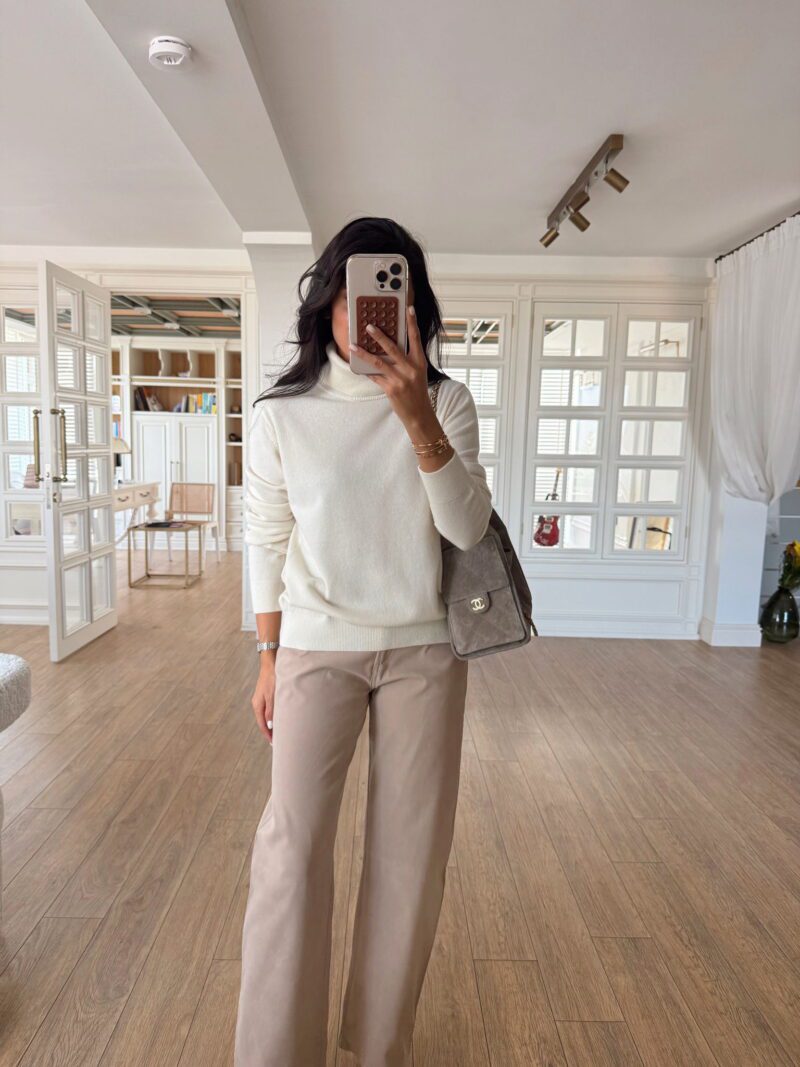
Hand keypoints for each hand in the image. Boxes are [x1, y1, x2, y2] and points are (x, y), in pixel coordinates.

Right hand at [251, 659, 275, 744]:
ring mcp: (262, 699)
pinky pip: (269, 709)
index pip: (262, 724)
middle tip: (278, 740)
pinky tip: (280, 717)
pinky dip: (273, 716)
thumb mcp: (272, 695)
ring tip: (280, 731)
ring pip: (266, 716)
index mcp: (257, 705)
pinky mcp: (266, 695)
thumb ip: (271, 711)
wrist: (271, 663)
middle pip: (263, 721)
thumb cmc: (272, 678)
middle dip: (270, 731)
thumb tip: (270, 725)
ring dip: (272, 724)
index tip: (274, 743)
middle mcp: (258, 704)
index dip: (268, 734)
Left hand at [349, 306, 432, 429]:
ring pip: (379, 362)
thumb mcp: (417, 373)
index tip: (408, 308)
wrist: (419, 414)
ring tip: (354, 345)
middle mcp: (411, 369)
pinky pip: (375, 377)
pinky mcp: (391, 389)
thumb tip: (389, 347)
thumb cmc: (417, 392)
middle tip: (368, 326)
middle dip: (379, 336)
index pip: (416, 338)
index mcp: (419, 362)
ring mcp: (400, 379)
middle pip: (393, 348)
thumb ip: (407, 360)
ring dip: (364, 353)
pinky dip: (366, 371)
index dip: (412, 323)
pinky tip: (357, 366)